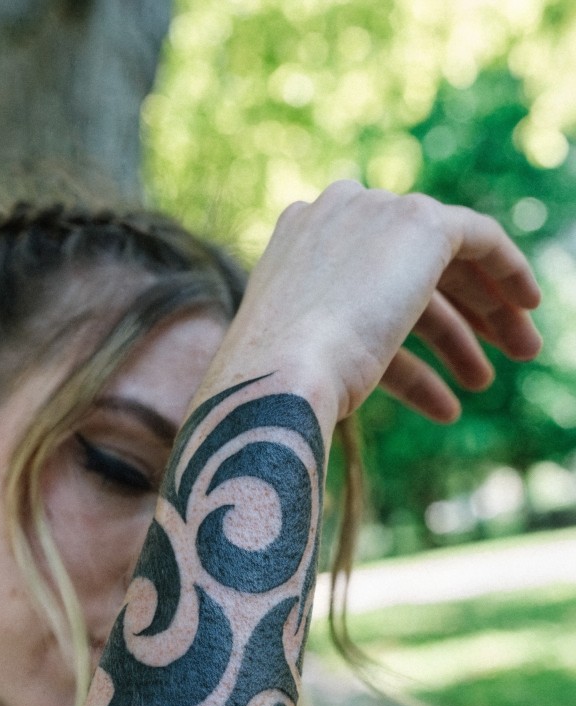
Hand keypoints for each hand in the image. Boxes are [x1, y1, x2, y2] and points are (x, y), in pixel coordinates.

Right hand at [213, 181, 541, 430]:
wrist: (281, 376)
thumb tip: (366, 368)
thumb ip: (335, 340)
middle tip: (478, 366)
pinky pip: (480, 238)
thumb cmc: (281, 388)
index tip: (426, 352)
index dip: (403, 312)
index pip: (363, 273)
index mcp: (293, 240)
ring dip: (479, 319)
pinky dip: (508, 271)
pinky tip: (526, 311)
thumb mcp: (301, 359)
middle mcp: (331, 214)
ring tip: (486, 381)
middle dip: (450, 316)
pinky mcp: (420, 224)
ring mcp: (374, 213)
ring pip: (446, 261)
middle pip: (407, 266)